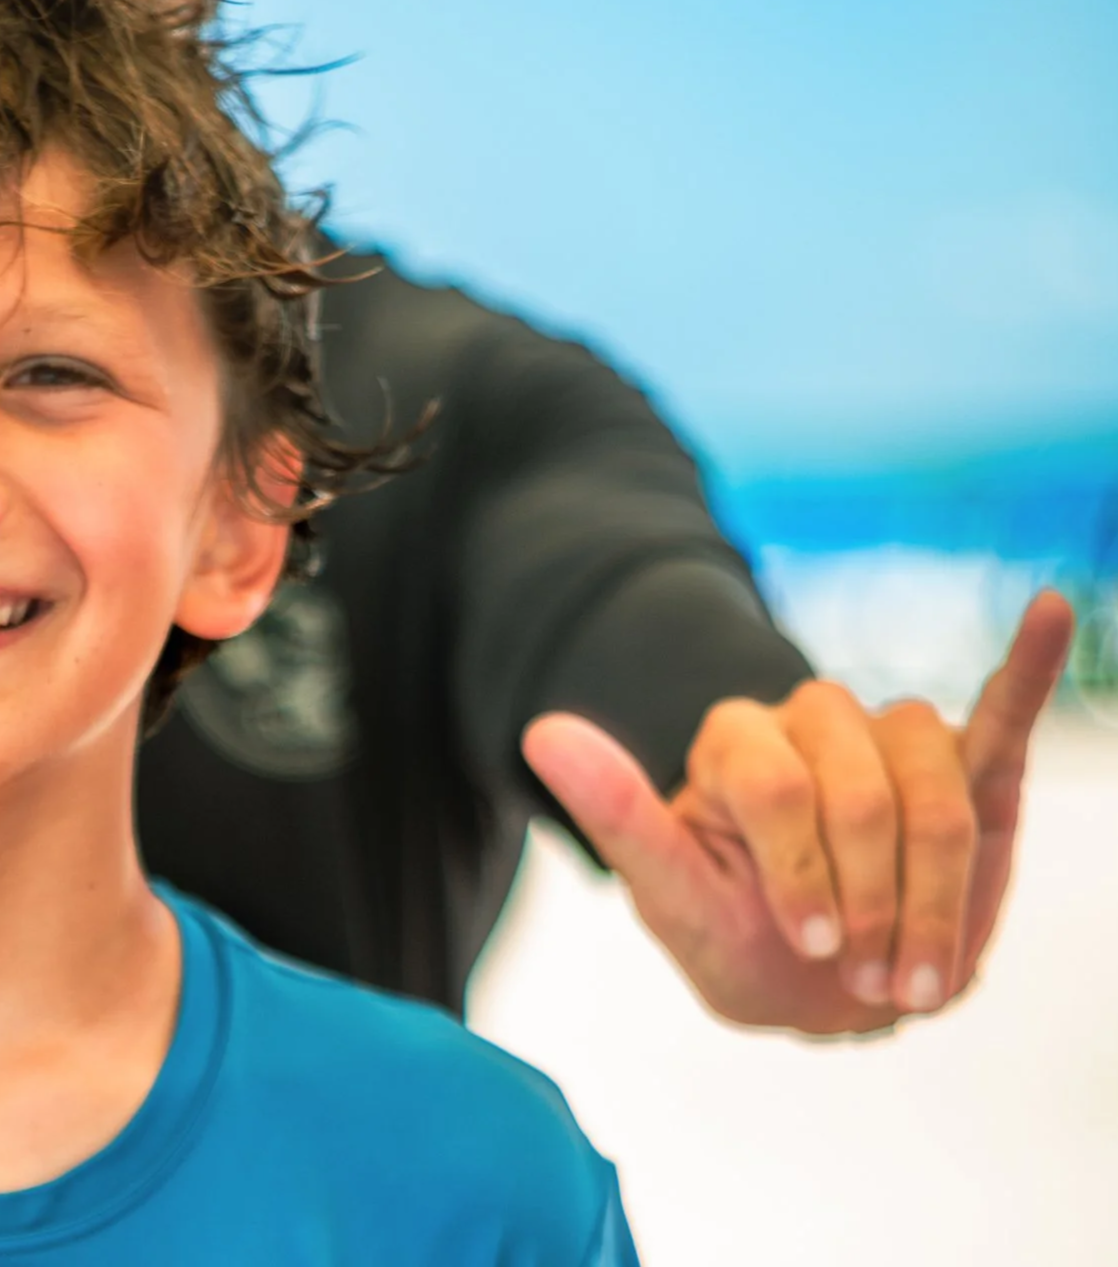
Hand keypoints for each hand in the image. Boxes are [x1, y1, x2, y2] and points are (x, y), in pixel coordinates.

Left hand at [521, 589, 1073, 1034]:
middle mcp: (811, 723)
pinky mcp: (969, 771)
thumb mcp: (669, 894)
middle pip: (860, 791)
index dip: (803, 874)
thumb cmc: (737, 936)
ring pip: (933, 780)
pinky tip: (1054, 612)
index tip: (814, 949)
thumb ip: (615, 814)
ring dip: (938, 889)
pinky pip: (1000, 709)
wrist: (819, 983)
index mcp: (735, 745)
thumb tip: (540, 730)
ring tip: (920, 972)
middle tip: (868, 980)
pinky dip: (1029, 666)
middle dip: (871, 899)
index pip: (778, 786)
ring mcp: (890, 743)